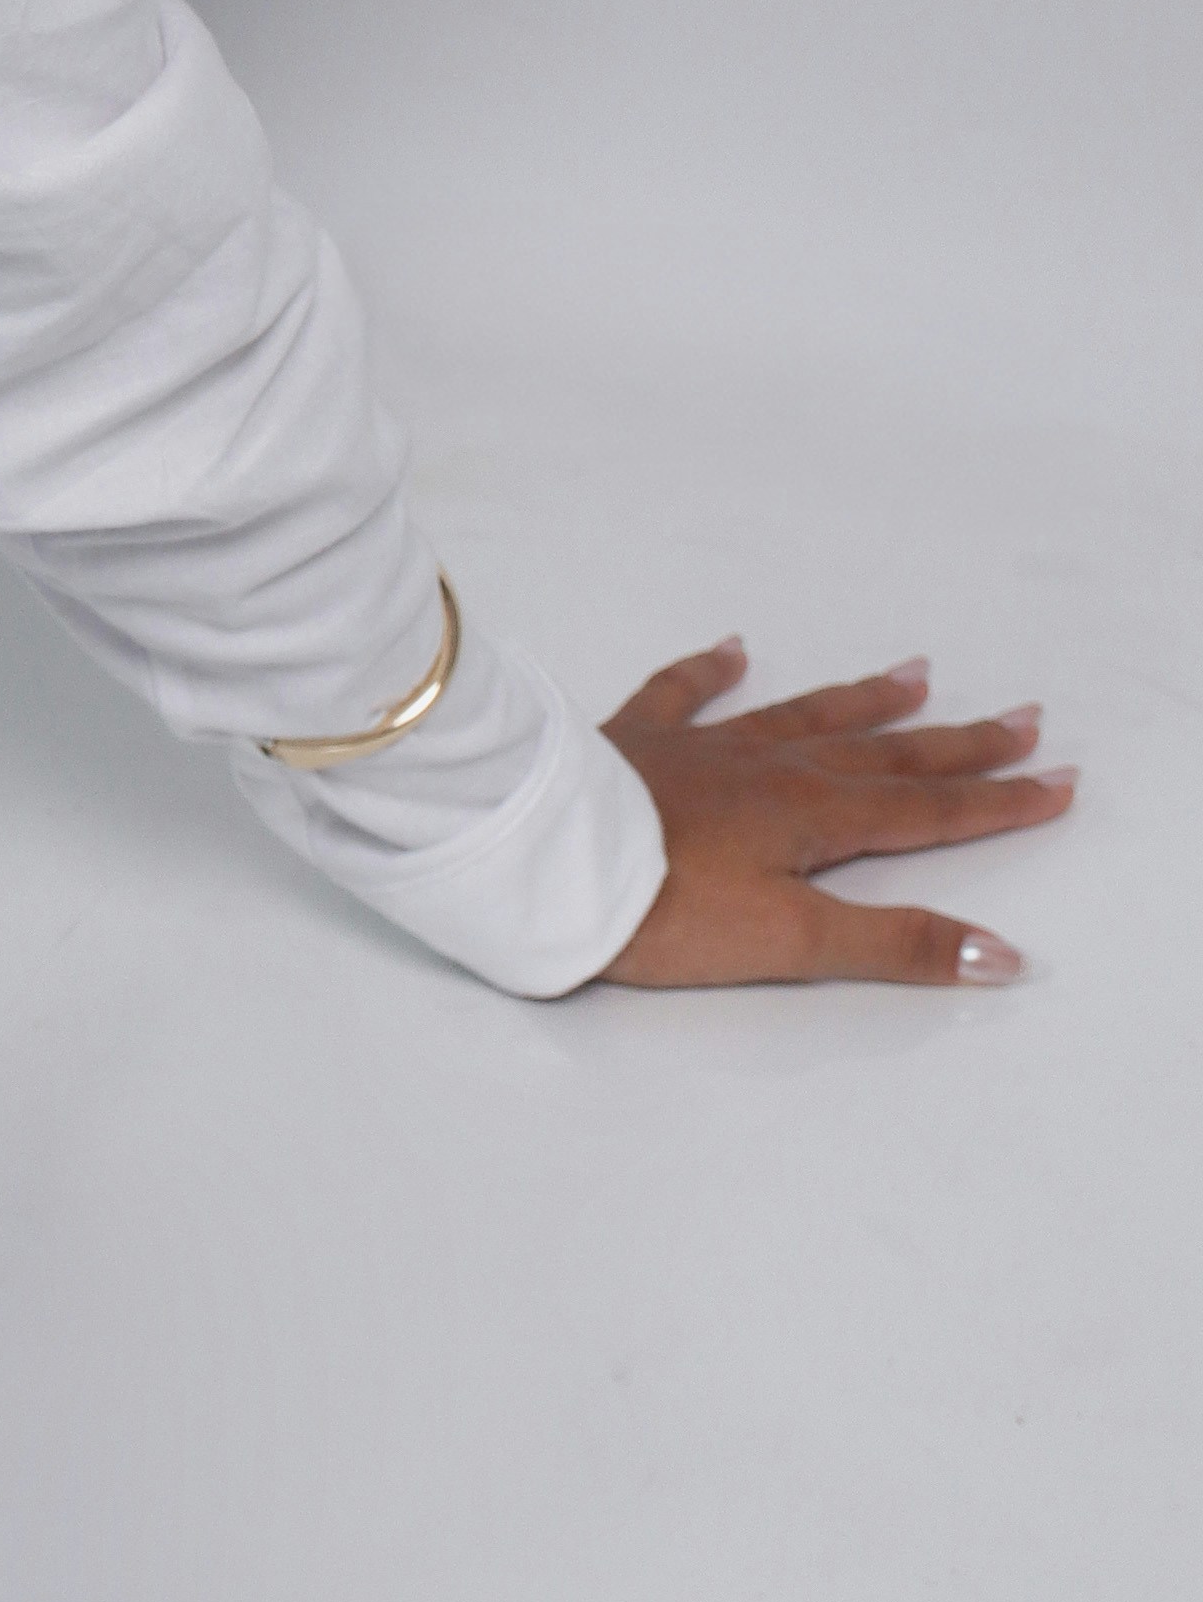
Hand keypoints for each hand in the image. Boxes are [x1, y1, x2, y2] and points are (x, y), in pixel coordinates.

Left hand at [596, 639, 1075, 986]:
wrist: (539, 853)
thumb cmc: (664, 911)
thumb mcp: (790, 944)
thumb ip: (894, 945)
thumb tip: (1003, 954)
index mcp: (814, 819)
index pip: (927, 813)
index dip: (998, 803)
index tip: (1061, 779)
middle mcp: (771, 770)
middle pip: (883, 756)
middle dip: (958, 743)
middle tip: (1023, 716)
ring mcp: (703, 748)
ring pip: (802, 716)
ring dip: (864, 700)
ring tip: (917, 671)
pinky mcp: (634, 741)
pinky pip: (683, 694)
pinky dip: (711, 671)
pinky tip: (732, 648)